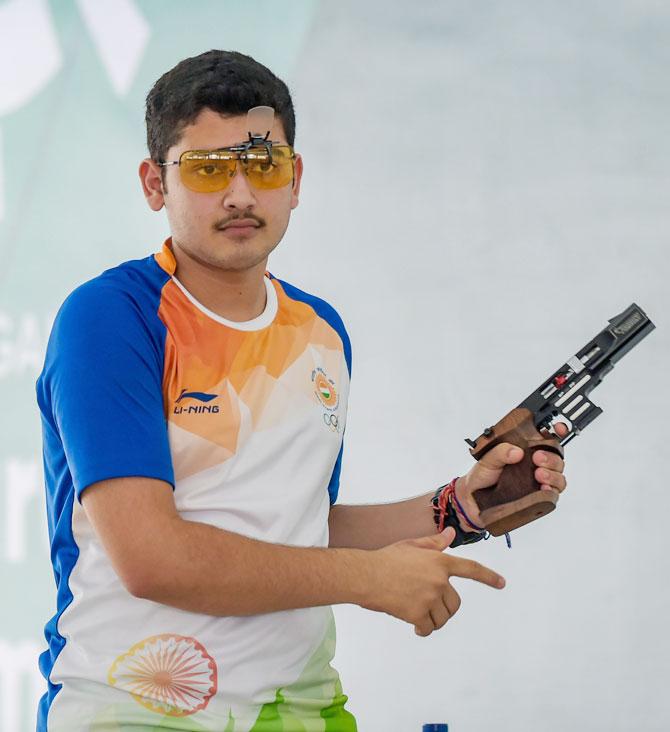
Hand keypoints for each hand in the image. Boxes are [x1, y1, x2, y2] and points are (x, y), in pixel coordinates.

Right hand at [363, 527, 504, 635]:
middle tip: (428, 604)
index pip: (470, 569)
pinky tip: (414, 626)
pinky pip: (427, 628)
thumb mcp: (411, 546)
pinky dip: (422, 629)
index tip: (502, 583)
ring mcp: (429, 597)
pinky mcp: (417, 613)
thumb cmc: (386, 558)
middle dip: (445, 606)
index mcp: (439, 561)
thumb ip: (434, 544)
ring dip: (433, 618)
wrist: (366, 575)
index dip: (488, 577)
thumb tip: (450, 535)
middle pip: (455, 603)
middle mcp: (439, 580)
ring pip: (442, 617)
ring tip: (418, 613)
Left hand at [454, 423, 569, 529]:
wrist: (473, 500)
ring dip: (553, 474)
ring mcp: (537, 482)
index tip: (558, 428)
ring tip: (539, 474)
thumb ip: (500, 452)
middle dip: (552, 456)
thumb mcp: (487, 459)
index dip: (556, 432)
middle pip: (557, 457)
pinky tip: (543, 489)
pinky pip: (553, 495)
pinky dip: (552, 491)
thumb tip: (516, 451)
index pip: (546, 439)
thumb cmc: (481, 477)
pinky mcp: (537, 498)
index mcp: (525, 450)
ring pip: (558, 476)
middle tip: (538, 457)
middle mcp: (534, 465)